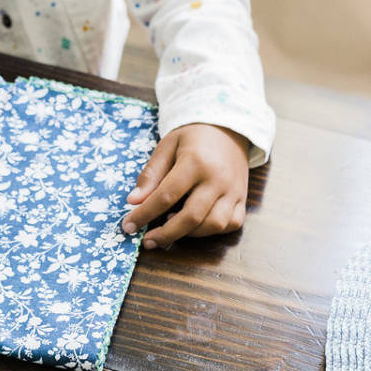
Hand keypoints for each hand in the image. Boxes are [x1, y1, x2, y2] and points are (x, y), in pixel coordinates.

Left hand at [120, 123, 250, 248]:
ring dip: (189, 233)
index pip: (166, 195)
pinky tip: (195, 226)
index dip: (144, 214)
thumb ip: (151, 174)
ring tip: (170, 228)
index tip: (128, 226)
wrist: (228, 129)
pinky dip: (211, 231)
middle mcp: (218, 179)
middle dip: (166, 234)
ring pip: (213, 225)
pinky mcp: (243, 199)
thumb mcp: (167, 146)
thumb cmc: (193, 138)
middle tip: (147, 241)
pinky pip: (231, 225)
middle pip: (191, 217)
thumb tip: (133, 201)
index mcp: (196, 162)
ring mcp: (234, 191)